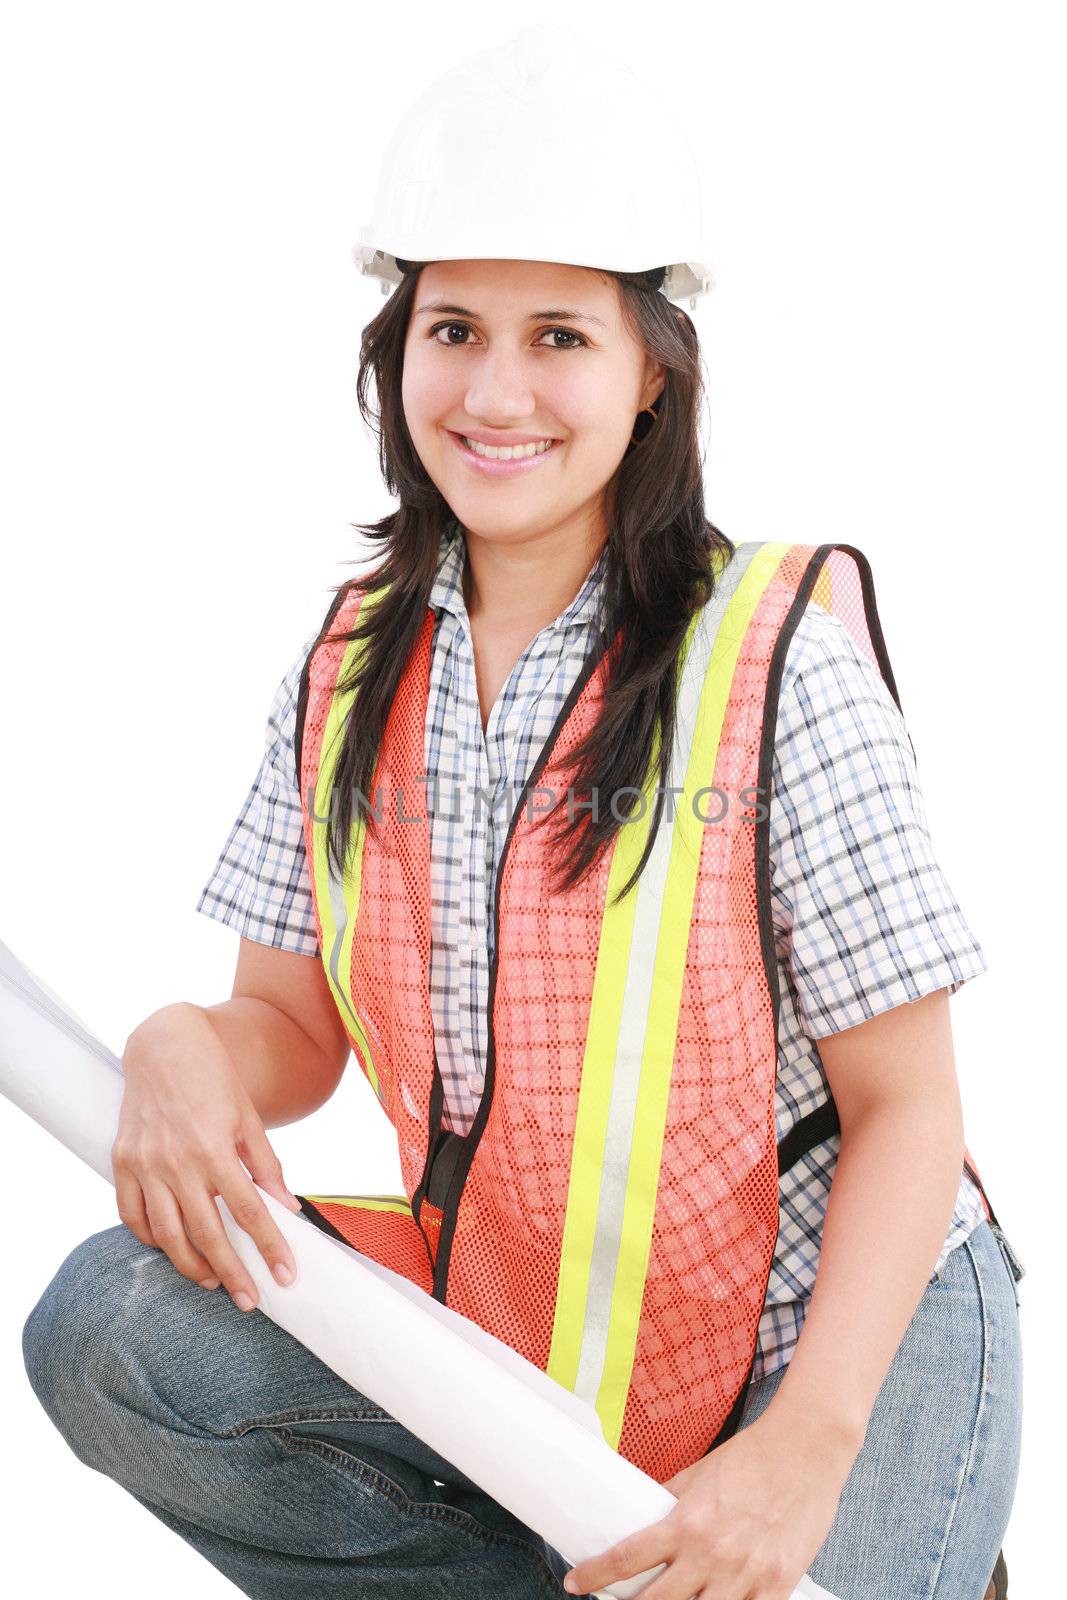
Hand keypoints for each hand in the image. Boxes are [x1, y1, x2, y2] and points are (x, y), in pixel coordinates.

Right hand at [113, 1001, 302, 1310]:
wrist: (165, 1046)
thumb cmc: (214, 1079)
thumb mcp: (250, 1117)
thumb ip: (267, 1165)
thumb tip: (288, 1208)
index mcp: (215, 1148)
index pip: (248, 1211)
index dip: (269, 1247)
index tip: (286, 1276)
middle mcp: (177, 1160)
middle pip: (206, 1233)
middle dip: (231, 1272)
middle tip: (250, 1300)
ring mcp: (145, 1163)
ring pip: (166, 1234)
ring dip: (191, 1266)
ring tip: (214, 1281)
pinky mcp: (122, 1162)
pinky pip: (132, 1215)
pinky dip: (151, 1239)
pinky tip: (172, 1248)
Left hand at [562, 1407, 856, 1598]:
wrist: (804, 1449)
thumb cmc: (750, 1458)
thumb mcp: (698, 1475)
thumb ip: (671, 1502)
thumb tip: (643, 1518)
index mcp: (686, 1521)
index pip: (626, 1557)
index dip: (594, 1575)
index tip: (575, 1583)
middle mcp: (711, 1553)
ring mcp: (746, 1575)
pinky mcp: (778, 1586)